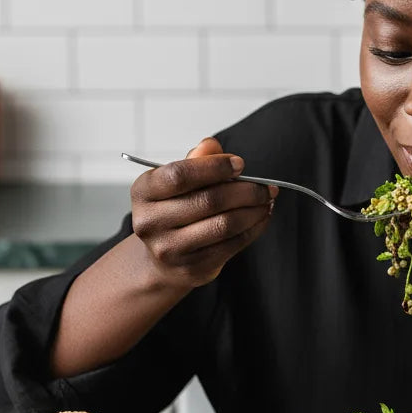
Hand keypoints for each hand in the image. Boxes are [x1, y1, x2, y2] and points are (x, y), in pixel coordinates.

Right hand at [130, 137, 276, 291]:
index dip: (214, 167)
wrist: (162, 259)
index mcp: (143, 192)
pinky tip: (262, 217)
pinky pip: (233, 244)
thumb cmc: (175, 210)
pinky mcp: (192, 267)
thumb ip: (195, 161)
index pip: (179, 175)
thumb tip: (211, 145)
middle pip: (209, 200)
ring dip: (254, 210)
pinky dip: (254, 228)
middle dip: (246, 190)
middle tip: (267, 186)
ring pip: (225, 224)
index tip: (240, 164)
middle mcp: (150, 222)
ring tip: (268, 200)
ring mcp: (170, 249)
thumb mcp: (177, 183)